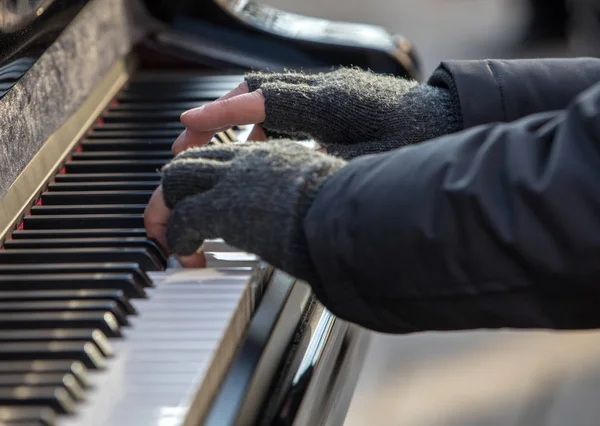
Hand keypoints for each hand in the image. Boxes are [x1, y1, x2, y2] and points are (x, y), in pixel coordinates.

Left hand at [145, 141, 345, 277]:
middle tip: (169, 217)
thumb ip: (295, 199)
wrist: (343, 215)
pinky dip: (176, 236)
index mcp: (270, 157)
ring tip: (168, 237)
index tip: (197, 197)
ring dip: (166, 211)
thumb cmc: (341, 212)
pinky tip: (184, 253)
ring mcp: (233, 181)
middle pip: (190, 162)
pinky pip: (182, 217)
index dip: (203, 177)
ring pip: (176, 180)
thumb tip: (293, 218)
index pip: (222, 156)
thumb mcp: (316, 194)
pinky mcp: (224, 207)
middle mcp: (246, 163)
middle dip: (172, 191)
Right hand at [174, 68, 459, 160]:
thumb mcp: (373, 167)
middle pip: (256, 89)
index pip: (264, 100)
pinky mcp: (333, 98)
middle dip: (217, 115)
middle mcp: (326, 88)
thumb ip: (325, 167)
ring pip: (266, 94)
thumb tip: (281, 175)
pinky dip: (261, 123)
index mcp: (333, 103)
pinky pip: (285, 104)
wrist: (452, 118)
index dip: (222, 114)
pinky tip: (257, 147)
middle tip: (186, 144)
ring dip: (235, 118)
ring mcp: (329, 89)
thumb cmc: (420, 143)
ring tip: (212, 150)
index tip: (187, 127)